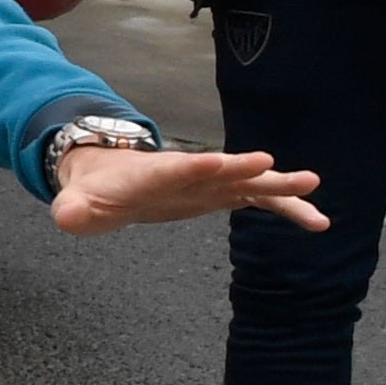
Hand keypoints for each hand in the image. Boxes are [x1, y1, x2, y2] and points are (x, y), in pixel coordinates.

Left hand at [48, 142, 328, 236]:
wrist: (111, 178)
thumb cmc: (96, 191)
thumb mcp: (78, 204)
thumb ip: (73, 209)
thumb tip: (67, 218)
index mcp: (154, 174)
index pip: (176, 169)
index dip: (196, 166)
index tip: (221, 162)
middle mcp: (189, 174)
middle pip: (222, 169)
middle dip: (245, 168)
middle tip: (274, 168)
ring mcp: (210, 183)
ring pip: (250, 184)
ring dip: (279, 187)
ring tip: (313, 188)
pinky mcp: (222, 195)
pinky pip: (260, 201)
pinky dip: (287, 208)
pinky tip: (318, 222)